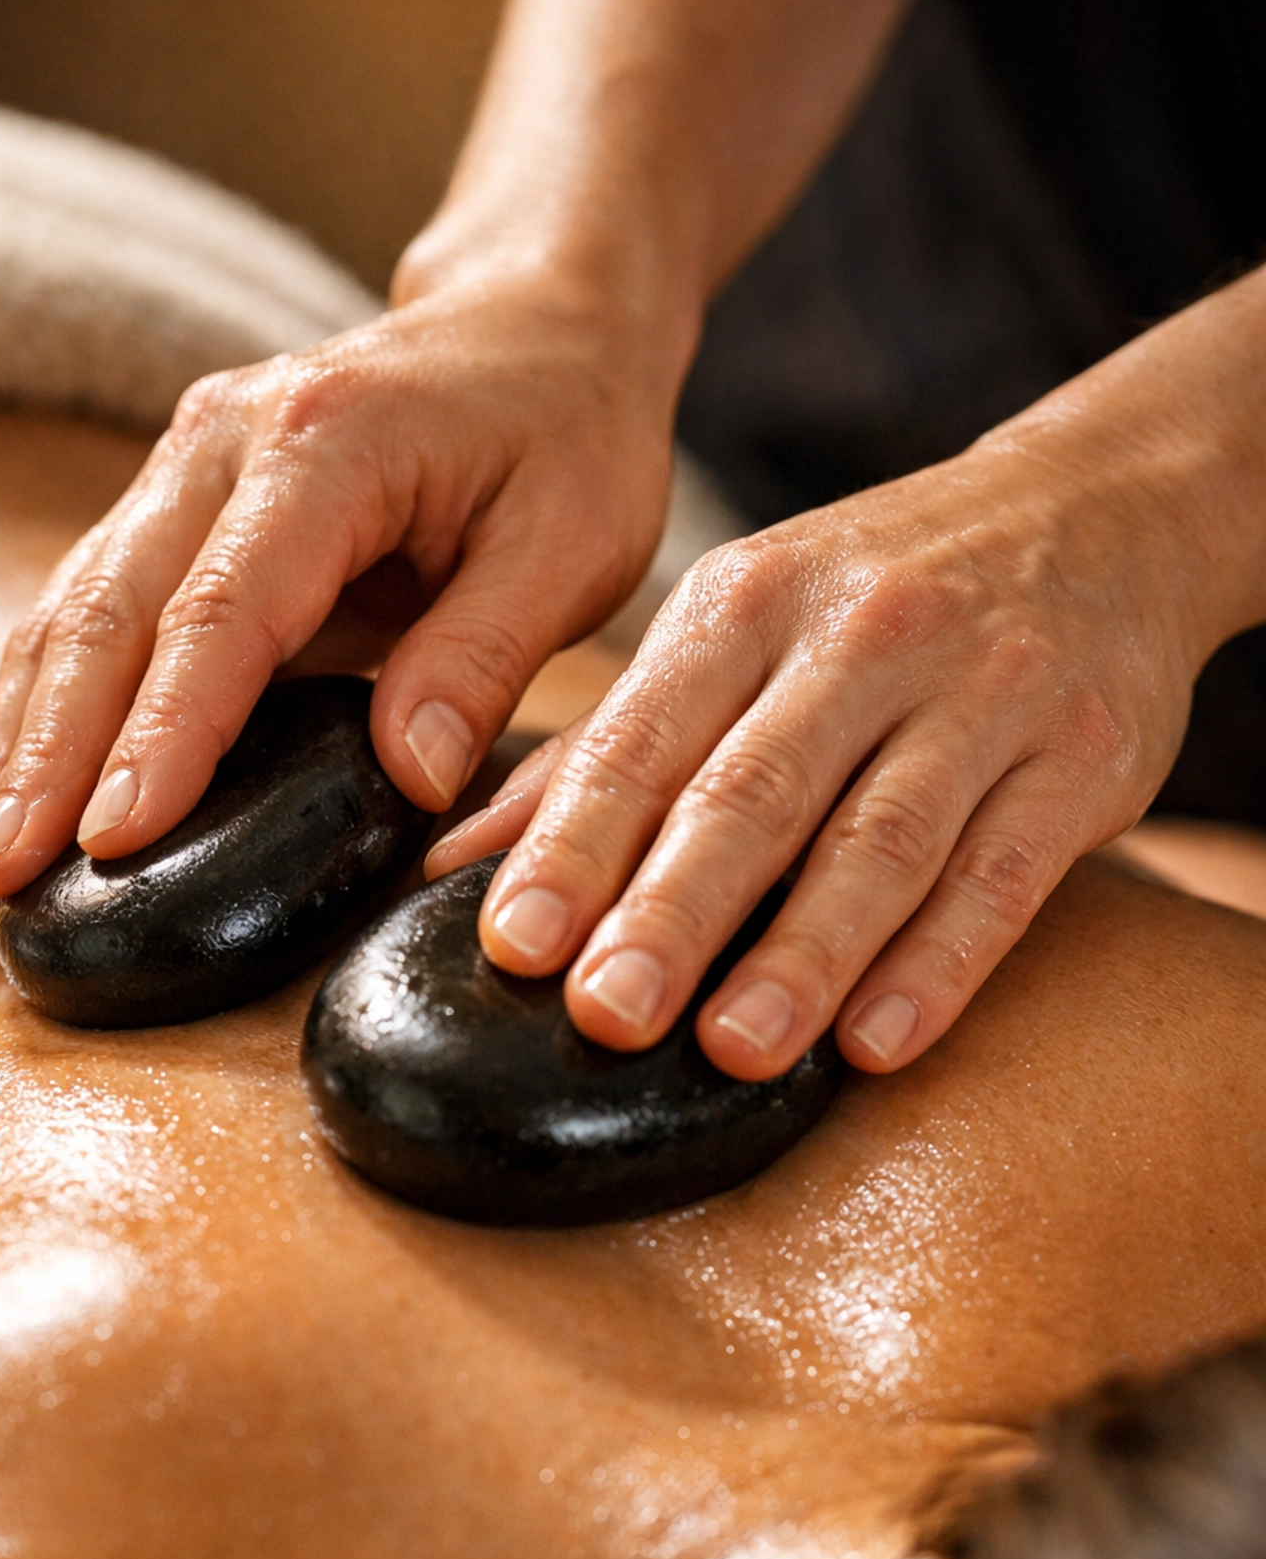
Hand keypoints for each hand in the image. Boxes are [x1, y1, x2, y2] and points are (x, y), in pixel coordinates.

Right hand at [0, 278, 675, 908]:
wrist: (534, 321)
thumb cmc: (567, 435)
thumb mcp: (573, 543)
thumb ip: (485, 655)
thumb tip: (411, 778)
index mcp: (327, 445)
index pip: (225, 610)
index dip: (165, 734)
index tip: (116, 840)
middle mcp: (225, 440)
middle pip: (110, 613)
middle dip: (45, 755)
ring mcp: (183, 465)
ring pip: (73, 612)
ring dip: (18, 740)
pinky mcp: (173, 505)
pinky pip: (88, 611)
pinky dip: (41, 707)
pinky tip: (12, 793)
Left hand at [430, 425, 1206, 1077]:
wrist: (1103, 509)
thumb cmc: (874, 599)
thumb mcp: (733, 630)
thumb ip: (605, 754)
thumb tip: (454, 867)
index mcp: (746, 603)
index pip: (645, 737)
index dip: (576, 845)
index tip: (516, 944)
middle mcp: (861, 637)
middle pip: (753, 791)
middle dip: (673, 909)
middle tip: (606, 1014)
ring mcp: (983, 693)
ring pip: (881, 838)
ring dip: (805, 952)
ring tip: (735, 1049)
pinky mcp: (1083, 756)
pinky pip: (1004, 873)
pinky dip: (941, 962)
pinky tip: (879, 1040)